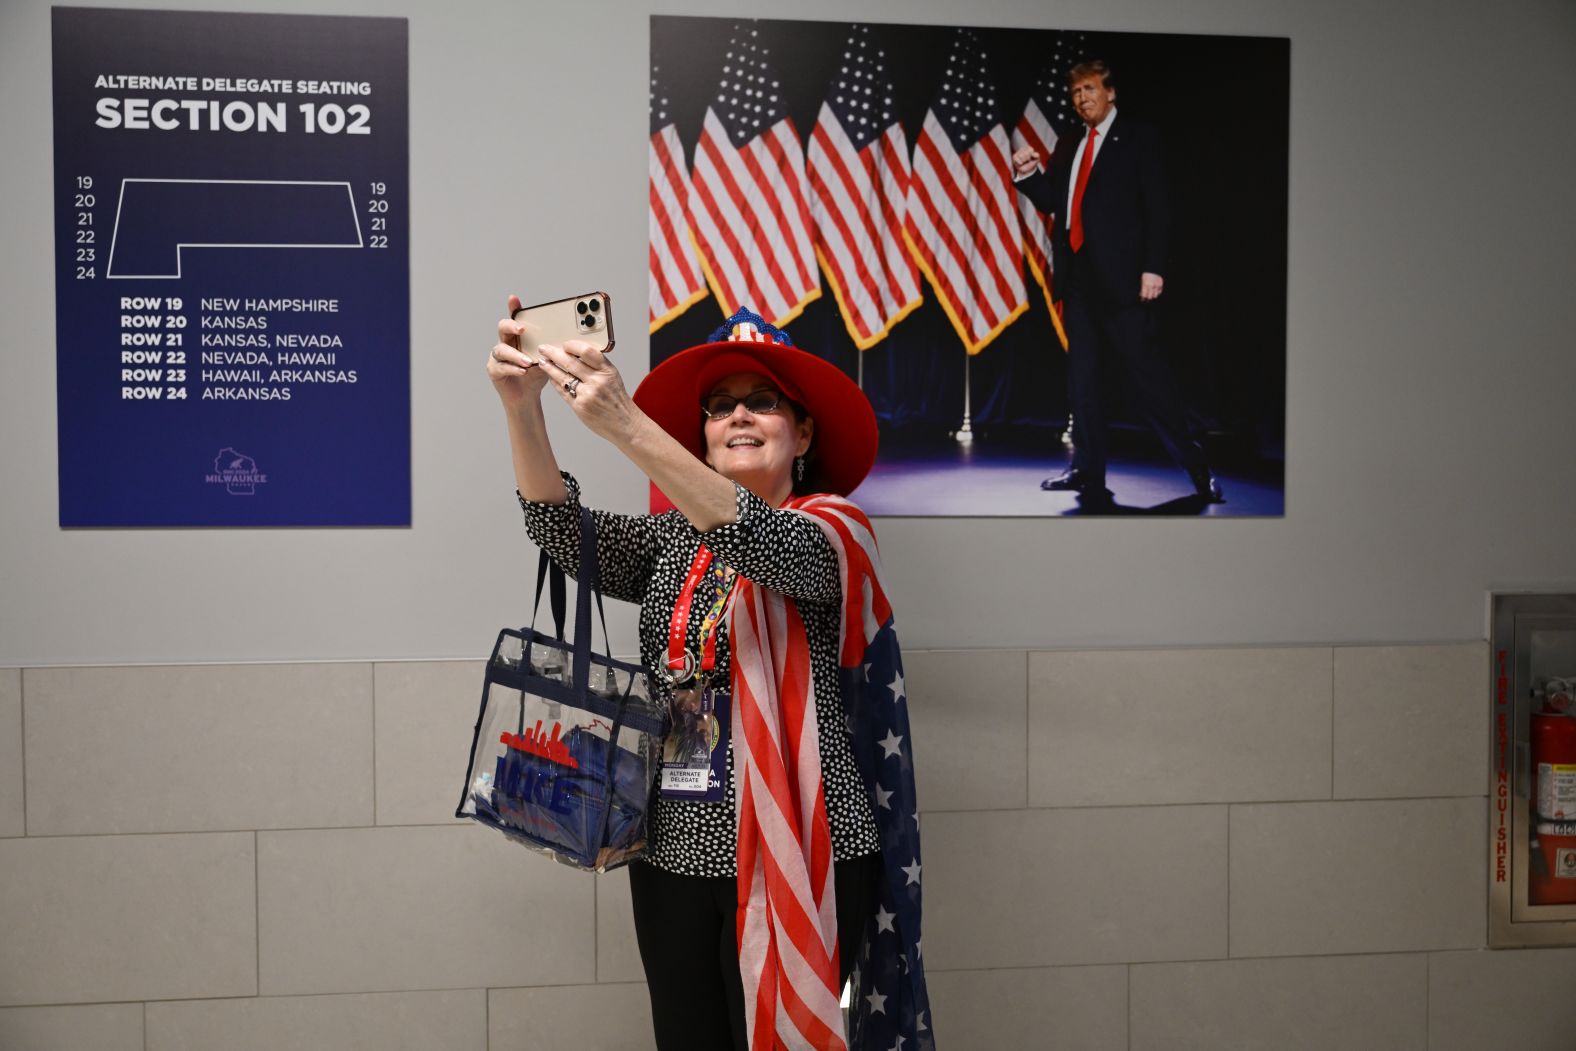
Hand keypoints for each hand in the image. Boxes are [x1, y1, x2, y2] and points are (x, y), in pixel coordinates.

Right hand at [488, 294, 550, 408]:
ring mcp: (497, 357)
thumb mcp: (548, 359)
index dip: (513, 308)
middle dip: (511, 326)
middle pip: (502, 327)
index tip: (514, 299)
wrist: (527, 396)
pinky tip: (523, 371)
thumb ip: (554, 349)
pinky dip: (513, 368)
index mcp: (517, 337)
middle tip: (522, 329)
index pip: (515, 319)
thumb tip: (572, 341)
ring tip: (528, 361)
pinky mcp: (494, 370)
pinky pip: (501, 366)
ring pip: (501, 349)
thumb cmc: (536, 375)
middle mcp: (505, 343)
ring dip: (515, 354)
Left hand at [535, 338, 636, 443]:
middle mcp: (597, 381)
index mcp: (607, 370)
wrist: (624, 423)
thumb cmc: (617, 399)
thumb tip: (576, 353)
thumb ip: (597, 365)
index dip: (572, 345)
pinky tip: (551, 377)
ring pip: (562, 376)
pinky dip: (555, 382)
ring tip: (543, 362)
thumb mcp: (613, 377)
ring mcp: (587, 394)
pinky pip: (562, 391)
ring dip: (549, 367)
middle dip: (553, 353)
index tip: (563, 344)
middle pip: (570, 362)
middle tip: (544, 349)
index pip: (586, 351)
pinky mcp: (579, 406)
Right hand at [1011, 145, 1041, 177]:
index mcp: (1029, 148)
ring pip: (1021, 156)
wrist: (1027, 170)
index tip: (1031, 159)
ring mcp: (1018, 152)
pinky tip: (1021, 163)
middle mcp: (1023, 149)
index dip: (1031, 156)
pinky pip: (1017, 159)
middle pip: (1026, 153)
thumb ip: (1037, 155)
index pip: (1030, 150)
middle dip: (1027, 159)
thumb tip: (1032, 154)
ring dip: (1023, 161)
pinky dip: (1019, 163)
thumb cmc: (1032, 163)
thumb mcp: (1037, 159)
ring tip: (1024, 162)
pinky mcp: (1014, 156)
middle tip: (1027, 161)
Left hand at [1139, 273, 1163, 300]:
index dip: (1143, 299)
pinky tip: (1155, 293)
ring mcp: (1157, 286)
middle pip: (1150, 297)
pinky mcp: (1161, 285)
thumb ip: (1142, 288)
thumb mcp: (1142, 281)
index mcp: (1146, 285)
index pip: (1144, 295)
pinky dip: (1157, 293)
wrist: (1154, 268)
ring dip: (1152, 297)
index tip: (1142, 300)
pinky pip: (1159, 292)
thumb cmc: (1146, 274)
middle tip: (1146, 299)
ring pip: (1155, 296)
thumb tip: (1141, 295)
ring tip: (1150, 296)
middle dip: (1147, 299)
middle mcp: (1152, 286)